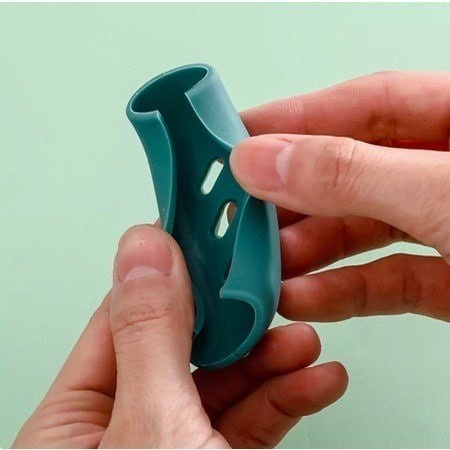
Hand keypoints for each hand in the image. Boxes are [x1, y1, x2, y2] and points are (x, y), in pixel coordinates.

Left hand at [13, 225, 346, 447]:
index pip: (121, 320)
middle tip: (268, 291)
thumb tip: (142, 248)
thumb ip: (147, 333)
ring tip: (303, 335)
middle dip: (231, 321)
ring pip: (217, 386)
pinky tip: (314, 377)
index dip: (165, 274)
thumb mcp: (151, 429)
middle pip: (178, 350)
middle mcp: (114, 439)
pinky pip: (245, 425)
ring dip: (268, 358)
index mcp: (68, 428)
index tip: (203, 240)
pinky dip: (284, 399)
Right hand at [230, 71, 449, 322]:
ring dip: (304, 252)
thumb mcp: (441, 193)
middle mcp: (447, 173)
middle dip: (289, 198)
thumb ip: (353, 175)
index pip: (366, 105)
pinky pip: (383, 279)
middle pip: (352, 172)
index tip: (235, 138)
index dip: (296, 119)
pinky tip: (298, 298)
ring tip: (259, 266)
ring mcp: (448, 227)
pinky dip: (338, 292)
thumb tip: (265, 161)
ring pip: (360, 231)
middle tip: (236, 213)